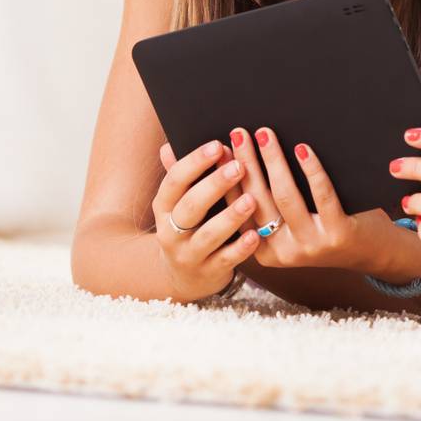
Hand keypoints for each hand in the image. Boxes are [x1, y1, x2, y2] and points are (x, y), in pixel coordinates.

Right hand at [155, 139, 259, 301]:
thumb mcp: (179, 202)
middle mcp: (171, 232)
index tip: (218, 145)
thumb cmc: (190, 225)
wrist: (182, 276)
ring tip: (251, 199)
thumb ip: (180, 176)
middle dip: (214, 185)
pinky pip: (225, 260)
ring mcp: (188, 255)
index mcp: (164, 207)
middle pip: (190, 206)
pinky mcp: (208, 273)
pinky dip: (241, 248)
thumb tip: (169, 144)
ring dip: (230, 217)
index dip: (194, 162)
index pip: (174, 181)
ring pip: (208, 235)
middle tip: (239, 166)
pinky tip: (256, 235)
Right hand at [226, 126, 412, 276]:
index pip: (239, 210)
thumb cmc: (327, 228)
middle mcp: (284, 251)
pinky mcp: (337, 233)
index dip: (227, 178)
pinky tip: (303, 149)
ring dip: (273, 160)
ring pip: (285, 196)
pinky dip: (311, 169)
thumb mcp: (293, 227)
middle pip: (256, 199)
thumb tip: (243, 161)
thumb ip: (271, 207)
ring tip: (265, 135)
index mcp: (265, 250)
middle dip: (245, 162)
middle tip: (238, 134)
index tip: (221, 150)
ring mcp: (311, 244)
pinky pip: (322, 195)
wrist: (372, 252)